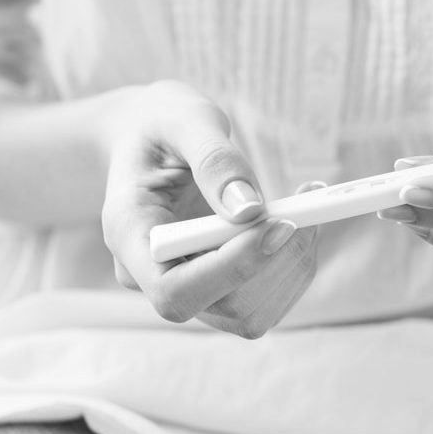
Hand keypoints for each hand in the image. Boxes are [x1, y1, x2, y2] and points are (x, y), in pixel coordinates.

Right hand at [99, 80, 317, 337]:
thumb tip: (250, 211)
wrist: (153, 135)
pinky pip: (264, 298)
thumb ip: (215, 162)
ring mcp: (185, 284)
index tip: (279, 224)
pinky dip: (295, 262)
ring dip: (292, 263)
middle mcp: (151, 274)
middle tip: (303, 203)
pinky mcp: (216, 286)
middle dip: (276, 260)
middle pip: (223, 307)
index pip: (173, 290)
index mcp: (128, 234)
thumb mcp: (185, 120)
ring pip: (251, 313)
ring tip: (304, 204)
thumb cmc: (163, 122)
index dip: (232, 269)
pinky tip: (298, 219)